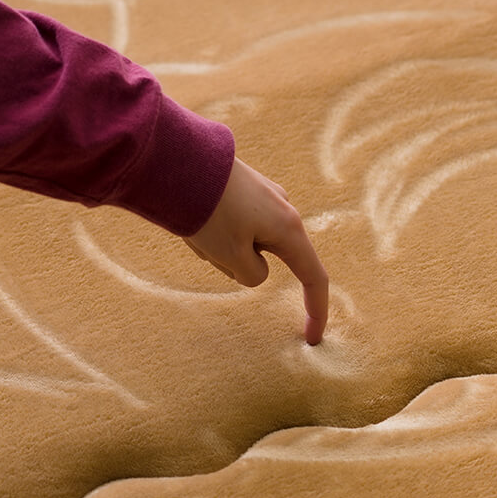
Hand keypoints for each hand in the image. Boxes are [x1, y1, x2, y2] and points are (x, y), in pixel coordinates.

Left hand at [185, 157, 328, 344]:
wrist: (180, 159)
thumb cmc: (208, 212)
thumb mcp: (231, 257)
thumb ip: (252, 274)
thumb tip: (256, 266)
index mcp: (288, 229)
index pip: (313, 278)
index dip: (316, 310)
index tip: (312, 338)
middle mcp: (284, 209)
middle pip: (268, 259)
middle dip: (236, 265)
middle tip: (206, 248)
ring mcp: (265, 196)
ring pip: (246, 244)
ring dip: (221, 249)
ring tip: (195, 228)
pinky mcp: (244, 188)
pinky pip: (234, 225)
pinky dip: (216, 232)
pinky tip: (194, 216)